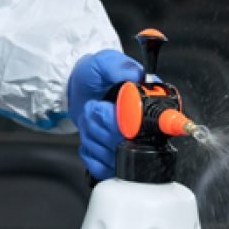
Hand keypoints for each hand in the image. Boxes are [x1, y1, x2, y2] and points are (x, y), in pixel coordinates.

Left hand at [67, 50, 143, 179]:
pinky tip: (90, 136)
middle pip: (127, 142)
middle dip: (102, 124)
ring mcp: (132, 148)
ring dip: (93, 136)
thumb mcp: (105, 61)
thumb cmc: (94, 76)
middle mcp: (146, 129)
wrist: (77, 91)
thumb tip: (135, 77)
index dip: (128, 122)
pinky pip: (103, 167)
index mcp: (151, 105)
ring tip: (91, 119)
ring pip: (113, 156)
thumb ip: (119, 66)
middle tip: (94, 108)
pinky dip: (90, 152)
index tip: (112, 110)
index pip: (150, 125)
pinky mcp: (117, 162)